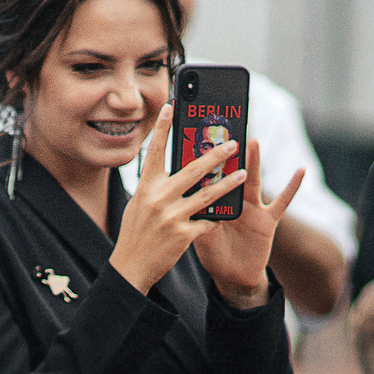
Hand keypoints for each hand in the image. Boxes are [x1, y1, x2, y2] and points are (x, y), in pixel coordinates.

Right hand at [109, 114, 248, 293]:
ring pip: (206, 194)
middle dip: (214, 155)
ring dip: (227, 183)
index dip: (163, 128)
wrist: (131, 266)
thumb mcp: (139, 205)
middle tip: (232, 144)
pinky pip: (206, 221)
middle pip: (192, 170)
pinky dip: (216, 217)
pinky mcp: (183, 235)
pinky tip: (226, 213)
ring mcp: (171, 217)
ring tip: (242, 174)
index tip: (172, 106)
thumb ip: (155, 187)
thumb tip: (172, 169)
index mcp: (145, 188)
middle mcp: (158, 199)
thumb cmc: (135, 233)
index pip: (155, 151)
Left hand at [193, 139, 304, 308]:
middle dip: (228, 153)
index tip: (195, 138)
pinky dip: (292, 187)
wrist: (233, 276)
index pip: (207, 177)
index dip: (202, 160)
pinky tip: (301, 171)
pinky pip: (282, 202)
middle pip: (229, 172)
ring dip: (253, 161)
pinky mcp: (268, 220)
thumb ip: (199, 221)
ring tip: (253, 141)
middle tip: (225, 130)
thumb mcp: (200, 239)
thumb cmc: (214, 255)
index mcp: (213, 202)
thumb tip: (192, 204)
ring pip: (252, 181)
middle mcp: (232, 201)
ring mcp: (251, 208)